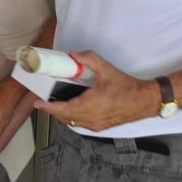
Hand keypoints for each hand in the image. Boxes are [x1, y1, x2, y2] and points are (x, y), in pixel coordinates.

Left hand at [31, 51, 157, 131]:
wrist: (144, 101)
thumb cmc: (127, 88)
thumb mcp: (107, 70)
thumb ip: (89, 60)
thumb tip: (74, 55)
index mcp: (89, 105)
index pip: (62, 109)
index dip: (48, 107)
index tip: (37, 102)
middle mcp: (90, 118)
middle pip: (64, 118)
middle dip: (52, 110)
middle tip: (44, 101)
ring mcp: (95, 125)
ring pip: (72, 122)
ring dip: (62, 115)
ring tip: (55, 104)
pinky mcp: (100, 127)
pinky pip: (80, 124)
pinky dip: (72, 118)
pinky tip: (72, 108)